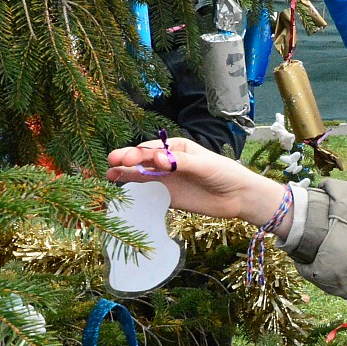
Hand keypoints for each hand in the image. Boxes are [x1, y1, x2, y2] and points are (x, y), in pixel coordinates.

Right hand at [106, 137, 288, 231]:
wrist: (238, 197)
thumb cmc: (224, 173)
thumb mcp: (204, 165)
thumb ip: (181, 162)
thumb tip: (157, 159)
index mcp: (177, 148)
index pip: (153, 148)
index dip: (138, 152)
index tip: (127, 158)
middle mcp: (168, 161)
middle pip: (143, 160)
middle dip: (127, 160)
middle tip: (112, 162)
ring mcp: (167, 179)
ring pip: (141, 175)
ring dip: (126, 174)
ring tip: (108, 175)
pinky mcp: (168, 196)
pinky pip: (148, 192)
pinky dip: (135, 191)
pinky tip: (121, 190)